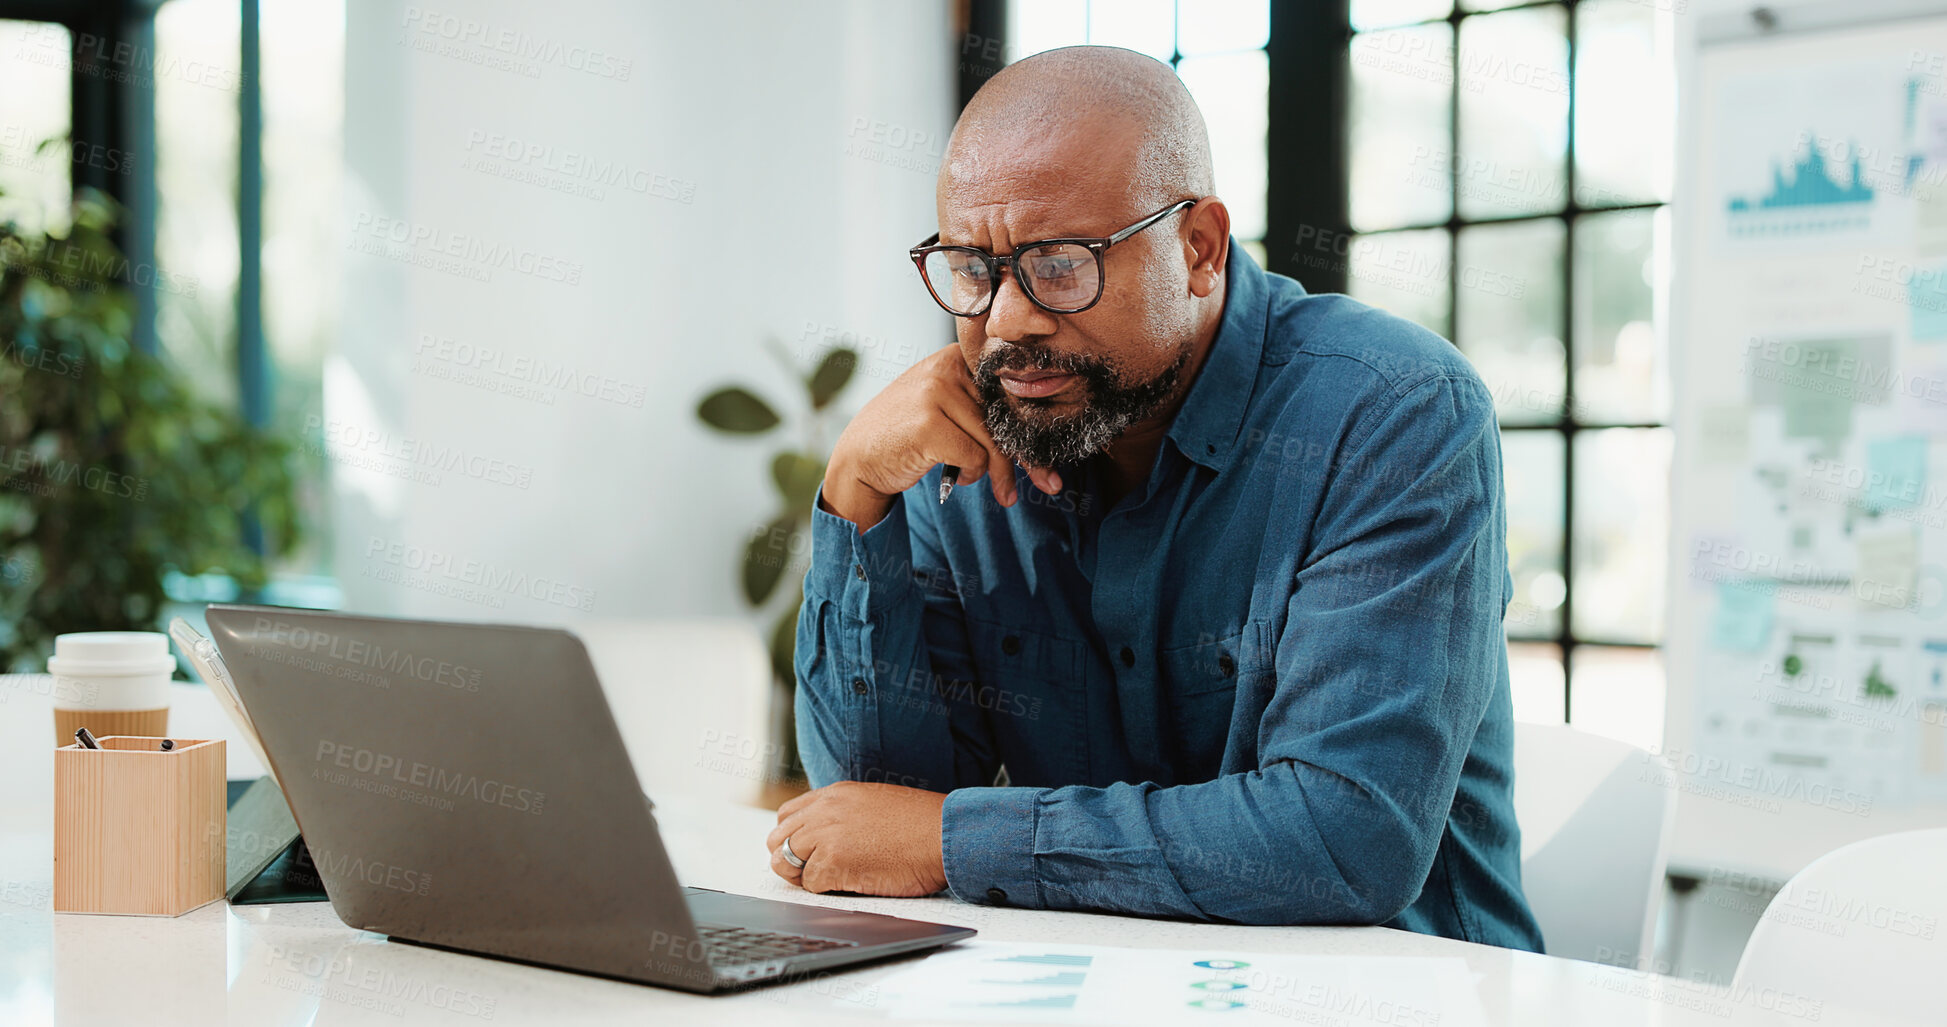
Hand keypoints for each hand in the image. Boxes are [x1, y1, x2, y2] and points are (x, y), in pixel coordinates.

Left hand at [765, 781, 948, 896]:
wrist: (945, 835)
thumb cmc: (923, 825)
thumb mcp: (876, 803)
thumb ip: (846, 814)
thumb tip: (833, 836)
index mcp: (835, 794)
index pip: (787, 815)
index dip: (794, 838)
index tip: (807, 853)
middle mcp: (824, 810)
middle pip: (778, 839)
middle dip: (791, 859)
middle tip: (814, 873)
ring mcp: (826, 835)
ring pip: (784, 861)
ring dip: (802, 876)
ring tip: (830, 880)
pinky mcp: (833, 862)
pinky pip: (809, 884)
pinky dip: (824, 891)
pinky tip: (849, 885)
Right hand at [821, 346, 1061, 531]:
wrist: (859, 460)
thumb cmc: (910, 437)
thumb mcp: (948, 408)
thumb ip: (985, 407)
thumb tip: (1041, 431)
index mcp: (957, 357)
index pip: (1010, 390)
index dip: (1033, 424)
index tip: (1051, 457)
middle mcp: (947, 366)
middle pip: (1007, 415)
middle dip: (1028, 457)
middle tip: (1048, 484)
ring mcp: (935, 392)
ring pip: (994, 441)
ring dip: (992, 472)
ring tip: (975, 480)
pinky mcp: (928, 423)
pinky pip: (975, 457)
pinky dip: (968, 473)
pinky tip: (952, 474)